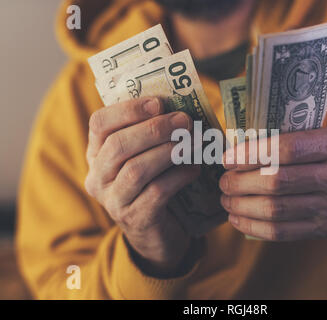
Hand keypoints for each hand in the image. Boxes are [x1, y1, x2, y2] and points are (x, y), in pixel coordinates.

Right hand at [84, 97, 199, 274]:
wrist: (156, 235)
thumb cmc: (153, 186)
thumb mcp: (146, 158)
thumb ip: (151, 136)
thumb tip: (179, 108)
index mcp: (96, 155)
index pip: (99, 124)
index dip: (128, 110)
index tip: (159, 103)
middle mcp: (98, 178)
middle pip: (118, 145)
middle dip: (155, 129)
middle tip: (185, 121)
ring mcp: (113, 201)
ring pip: (136, 169)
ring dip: (169, 151)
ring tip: (194, 142)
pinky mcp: (135, 219)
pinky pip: (156, 192)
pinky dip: (178, 176)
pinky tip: (194, 169)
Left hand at [219, 127, 326, 242]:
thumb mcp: (324, 138)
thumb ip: (289, 139)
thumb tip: (238, 146)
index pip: (286, 149)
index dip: (250, 154)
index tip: (226, 159)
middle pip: (276, 182)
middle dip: (240, 182)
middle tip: (223, 181)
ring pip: (275, 210)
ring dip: (241, 206)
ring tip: (226, 199)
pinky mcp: (324, 230)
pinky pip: (281, 232)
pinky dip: (252, 226)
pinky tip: (237, 219)